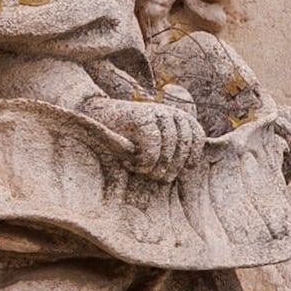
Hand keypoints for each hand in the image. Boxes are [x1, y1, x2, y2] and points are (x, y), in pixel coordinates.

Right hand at [81, 93, 208, 179]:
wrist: (95, 115)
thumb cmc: (127, 134)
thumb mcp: (155, 140)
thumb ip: (173, 149)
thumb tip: (190, 169)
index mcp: (178, 116)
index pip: (195, 139)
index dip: (190, 157)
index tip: (182, 168)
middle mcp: (170, 112)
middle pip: (182, 151)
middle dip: (171, 169)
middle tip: (156, 178)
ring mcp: (157, 113)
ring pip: (168, 155)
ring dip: (154, 169)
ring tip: (141, 171)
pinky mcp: (142, 119)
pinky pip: (152, 153)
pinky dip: (143, 164)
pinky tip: (129, 164)